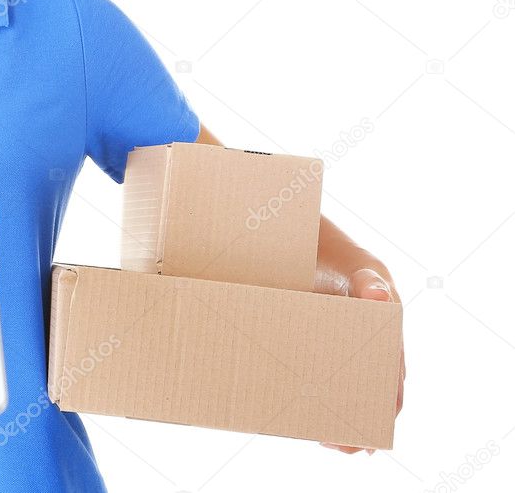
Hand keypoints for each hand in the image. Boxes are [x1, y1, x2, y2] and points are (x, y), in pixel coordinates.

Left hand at [319, 266, 404, 455]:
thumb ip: (369, 280)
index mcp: (387, 339)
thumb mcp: (361, 265)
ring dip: (335, 417)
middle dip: (359, 423)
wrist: (311, 246)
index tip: (374, 434)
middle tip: (341, 445)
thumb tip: (378, 297)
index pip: (391, 382)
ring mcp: (340, 350)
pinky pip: (314, 375)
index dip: (385, 411)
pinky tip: (300, 414)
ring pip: (342, 392)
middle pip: (368, 396)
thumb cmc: (345, 258)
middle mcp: (367, 351)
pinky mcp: (313, 346)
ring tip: (322, 439)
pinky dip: (312, 396)